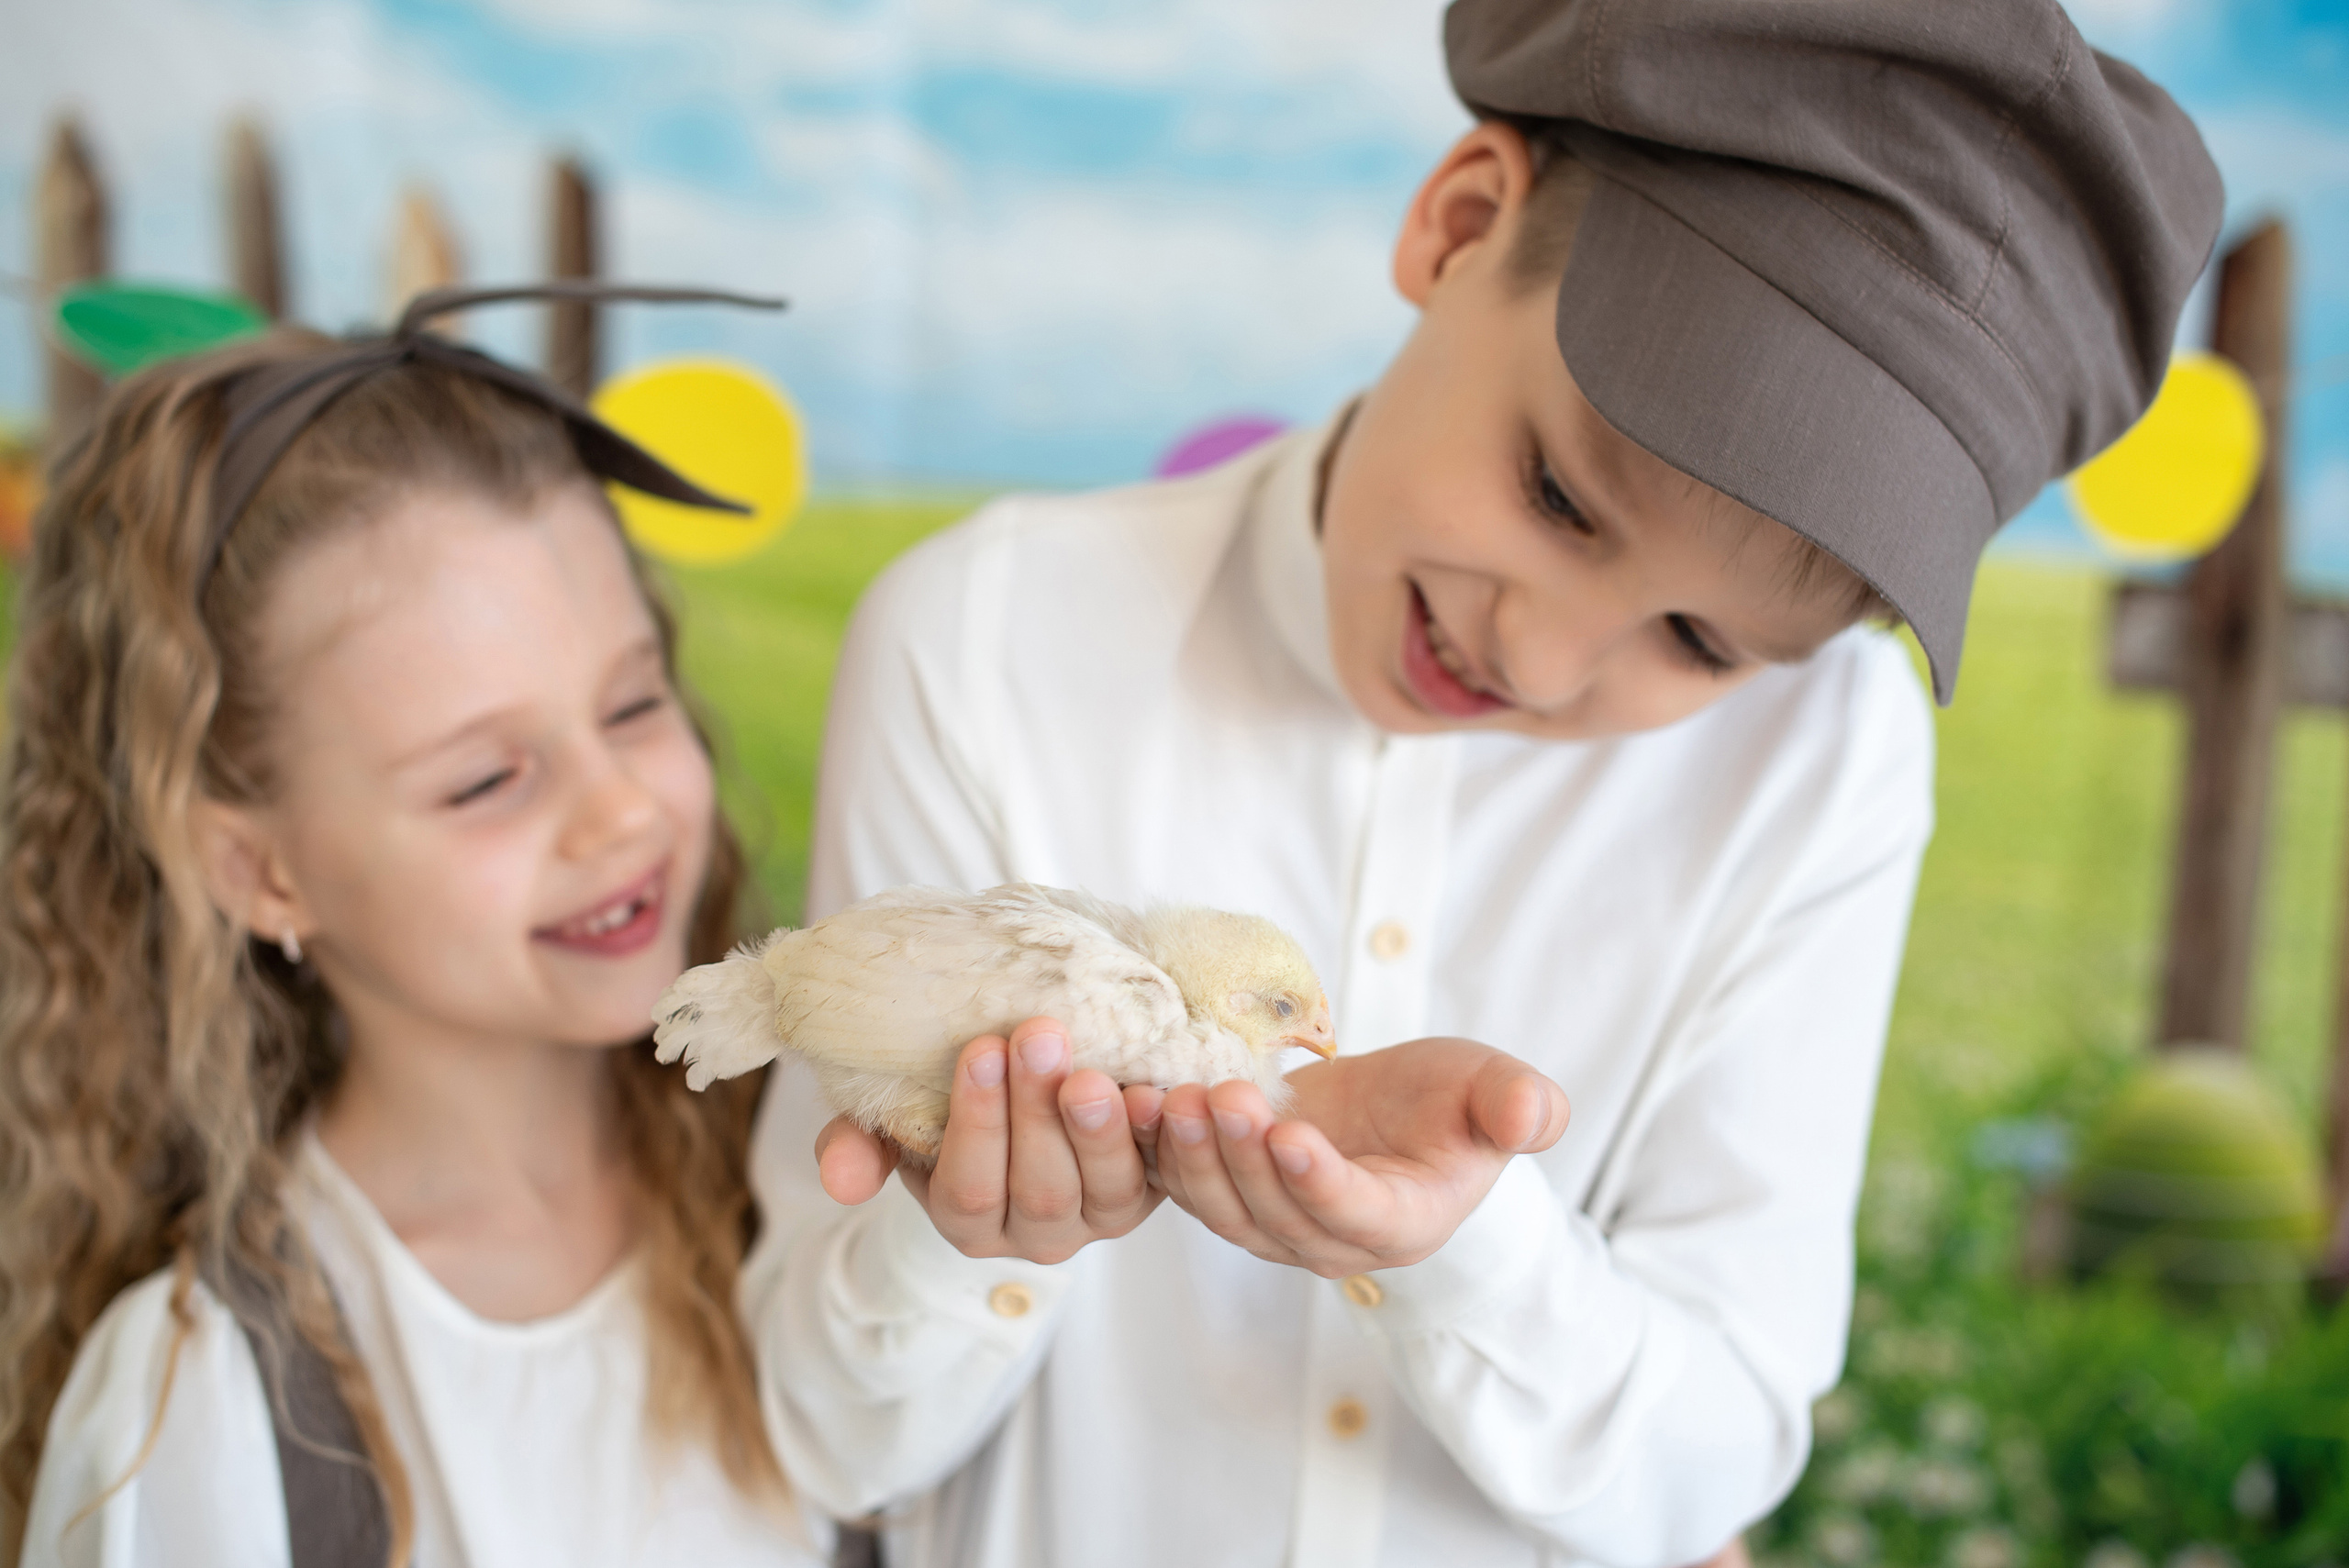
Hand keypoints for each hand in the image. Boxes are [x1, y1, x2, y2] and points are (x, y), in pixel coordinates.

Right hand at [812, 1017, 1166, 1264]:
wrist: (1033, 1079)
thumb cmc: (950, 1100)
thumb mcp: (899, 1120)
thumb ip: (860, 1145)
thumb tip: (838, 1181)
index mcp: (969, 1222)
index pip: (970, 1190)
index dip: (976, 1124)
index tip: (979, 1048)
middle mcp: (1036, 1234)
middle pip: (1040, 1189)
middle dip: (1037, 1112)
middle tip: (1038, 1035)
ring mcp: (1101, 1215)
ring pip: (1105, 1188)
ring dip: (1099, 1127)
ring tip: (1092, 1068)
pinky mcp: (1157, 1190)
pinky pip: (1165, 1174)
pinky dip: (1159, 1135)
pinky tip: (1154, 1092)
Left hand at [1140, 1037, 1568, 1277]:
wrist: (1394, 1112)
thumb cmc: (1450, 1103)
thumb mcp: (1495, 1091)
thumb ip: (1520, 1105)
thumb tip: (1536, 1116)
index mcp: (1402, 1222)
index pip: (1356, 1215)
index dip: (1321, 1183)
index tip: (1291, 1136)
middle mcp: (1330, 1240)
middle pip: (1275, 1214)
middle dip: (1242, 1158)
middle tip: (1217, 1098)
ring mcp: (1272, 1225)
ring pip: (1222, 1207)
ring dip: (1190, 1158)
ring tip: (1171, 1098)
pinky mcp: (1227, 1196)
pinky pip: (1183, 1185)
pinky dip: (1154, 1150)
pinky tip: (1133, 1101)